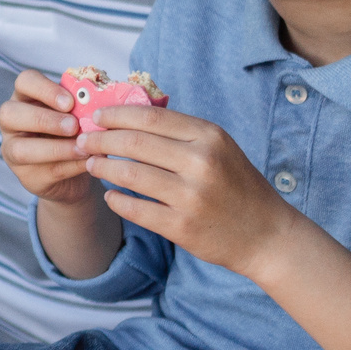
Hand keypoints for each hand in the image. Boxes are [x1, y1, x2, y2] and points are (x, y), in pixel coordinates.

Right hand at [0, 70, 94, 204]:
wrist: (77, 168)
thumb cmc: (76, 130)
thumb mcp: (78, 113)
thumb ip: (83, 105)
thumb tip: (103, 98)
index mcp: (25, 98)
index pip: (24, 82)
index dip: (44, 89)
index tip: (70, 102)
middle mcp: (12, 123)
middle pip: (9, 113)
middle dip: (44, 119)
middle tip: (74, 126)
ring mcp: (13, 151)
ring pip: (20, 149)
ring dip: (56, 148)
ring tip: (83, 148)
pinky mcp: (27, 177)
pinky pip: (45, 171)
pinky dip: (71, 166)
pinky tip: (89, 161)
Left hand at [78, 103, 305, 274]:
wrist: (267, 234)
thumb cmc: (236, 185)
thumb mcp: (219, 148)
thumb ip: (180, 132)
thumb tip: (127, 115)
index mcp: (209, 136)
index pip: (149, 117)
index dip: (115, 115)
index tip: (95, 116)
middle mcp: (201, 163)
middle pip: (133, 144)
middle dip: (100, 140)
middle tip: (83, 141)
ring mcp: (191, 196)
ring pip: (129, 175)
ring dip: (103, 168)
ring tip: (92, 165)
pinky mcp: (182, 227)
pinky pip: (134, 209)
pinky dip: (115, 200)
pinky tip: (109, 195)